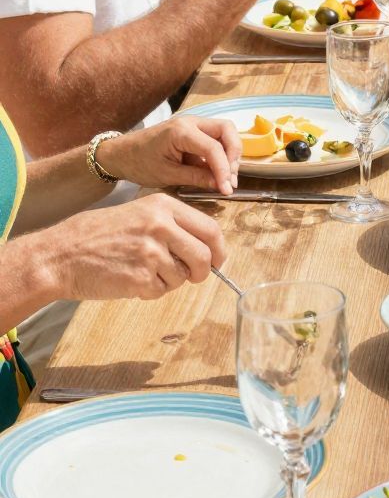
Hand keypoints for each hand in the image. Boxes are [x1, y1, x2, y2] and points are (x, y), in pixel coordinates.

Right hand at [49, 196, 225, 302]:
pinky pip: (161, 291)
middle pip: (205, 256)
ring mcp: (151, 252)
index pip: (210, 229)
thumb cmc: (97, 235)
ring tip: (142, 270)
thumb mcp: (137, 213)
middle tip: (192, 276)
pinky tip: (130, 280)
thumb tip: (205, 245)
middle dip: (202, 272)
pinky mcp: (140, 277)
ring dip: (169, 281)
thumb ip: (171, 225)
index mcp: (163, 206)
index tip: (217, 260)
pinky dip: (150, 292)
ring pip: (182, 277)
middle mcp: (161, 226)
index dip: (219, 249)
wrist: (61, 254)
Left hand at [101, 116, 240, 197]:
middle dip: (234, 154)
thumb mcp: (167, 175)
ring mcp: (193, 125)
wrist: (122, 154)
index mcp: (181, 131)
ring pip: (225, 133)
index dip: (224, 170)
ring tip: (226, 178)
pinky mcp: (194, 132)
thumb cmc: (139, 163)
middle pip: (227, 130)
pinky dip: (221, 155)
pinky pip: (216, 140)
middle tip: (230, 178)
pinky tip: (217, 173)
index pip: (213, 148)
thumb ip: (197, 177)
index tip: (227, 189)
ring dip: (230, 154)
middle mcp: (191, 122)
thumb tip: (222, 185)